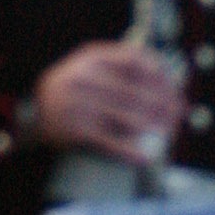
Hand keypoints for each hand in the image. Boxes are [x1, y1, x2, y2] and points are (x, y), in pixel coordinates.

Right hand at [32, 42, 184, 164]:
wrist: (36, 112)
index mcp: (89, 58)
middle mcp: (82, 78)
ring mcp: (77, 104)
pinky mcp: (74, 130)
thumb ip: (121, 65)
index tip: (175, 87)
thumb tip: (165, 74)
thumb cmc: (76, 89)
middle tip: (179, 113)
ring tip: (168, 132)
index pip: (133, 61)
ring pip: (124, 118)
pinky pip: (109, 142)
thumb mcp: (91, 66)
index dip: (158, 74)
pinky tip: (145, 157)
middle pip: (133, 92)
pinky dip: (129, 151)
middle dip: (161, 104)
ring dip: (152, 127)